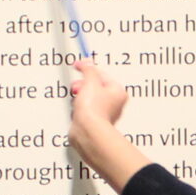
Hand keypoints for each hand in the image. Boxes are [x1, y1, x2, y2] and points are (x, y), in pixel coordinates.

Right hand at [66, 60, 148, 191]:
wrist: (87, 131)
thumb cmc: (94, 110)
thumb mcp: (90, 82)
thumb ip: (88, 69)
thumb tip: (87, 62)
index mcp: (118, 91)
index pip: (102, 74)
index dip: (89, 69)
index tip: (79, 65)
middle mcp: (113, 103)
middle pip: (94, 86)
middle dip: (83, 86)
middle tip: (79, 88)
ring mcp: (103, 112)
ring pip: (87, 98)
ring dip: (79, 98)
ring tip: (79, 102)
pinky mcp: (93, 120)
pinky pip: (83, 109)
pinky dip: (78, 109)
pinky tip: (77, 111)